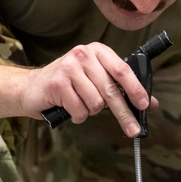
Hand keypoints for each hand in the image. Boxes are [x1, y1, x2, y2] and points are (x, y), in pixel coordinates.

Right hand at [25, 42, 157, 137]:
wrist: (30, 88)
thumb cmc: (68, 85)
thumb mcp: (96, 81)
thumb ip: (122, 89)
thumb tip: (150, 104)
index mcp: (98, 51)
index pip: (122, 70)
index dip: (136, 89)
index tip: (145, 105)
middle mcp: (83, 54)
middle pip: (111, 90)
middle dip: (124, 113)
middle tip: (133, 130)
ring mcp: (69, 67)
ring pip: (95, 103)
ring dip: (90, 111)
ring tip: (80, 104)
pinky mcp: (57, 83)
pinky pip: (79, 110)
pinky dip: (77, 115)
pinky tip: (68, 107)